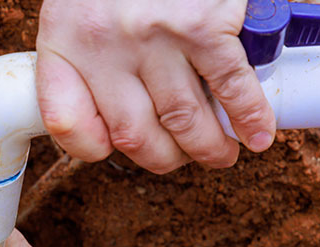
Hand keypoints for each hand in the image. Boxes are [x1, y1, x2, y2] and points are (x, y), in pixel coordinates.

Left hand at [36, 0, 275, 173]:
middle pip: (132, 135)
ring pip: (183, 120)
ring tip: (220, 153)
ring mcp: (154, 37)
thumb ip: (82, 54)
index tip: (113, 149)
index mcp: (63, 41)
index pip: (66, 122)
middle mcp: (103, 46)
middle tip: (183, 157)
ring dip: (208, 148)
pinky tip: (256, 134)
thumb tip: (106, 108)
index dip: (90, 149)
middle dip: (163, 158)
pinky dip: (249, 117)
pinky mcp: (202, 26)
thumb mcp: (77, 7)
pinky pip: (229, 86)